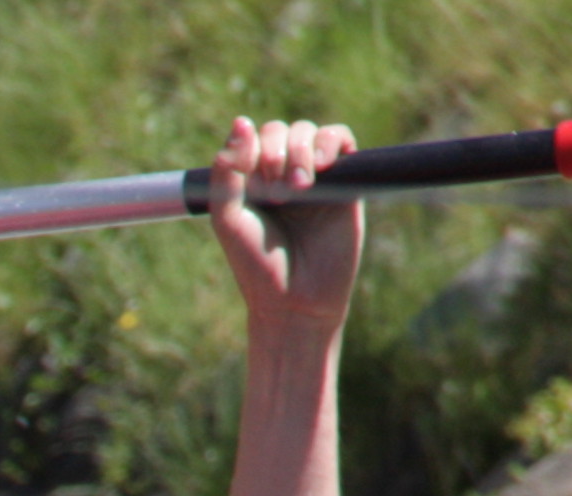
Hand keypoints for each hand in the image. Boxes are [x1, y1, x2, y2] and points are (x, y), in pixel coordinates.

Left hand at [208, 115, 360, 336]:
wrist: (296, 298)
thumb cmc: (257, 263)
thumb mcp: (228, 217)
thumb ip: (226, 173)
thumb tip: (240, 121)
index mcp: (249, 181)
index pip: (250, 138)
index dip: (251, 148)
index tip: (251, 180)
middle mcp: (280, 174)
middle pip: (279, 130)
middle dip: (277, 150)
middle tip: (277, 190)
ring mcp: (314, 176)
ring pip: (309, 131)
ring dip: (301, 149)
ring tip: (299, 185)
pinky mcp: (345, 181)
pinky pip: (341, 139)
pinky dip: (331, 141)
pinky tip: (323, 164)